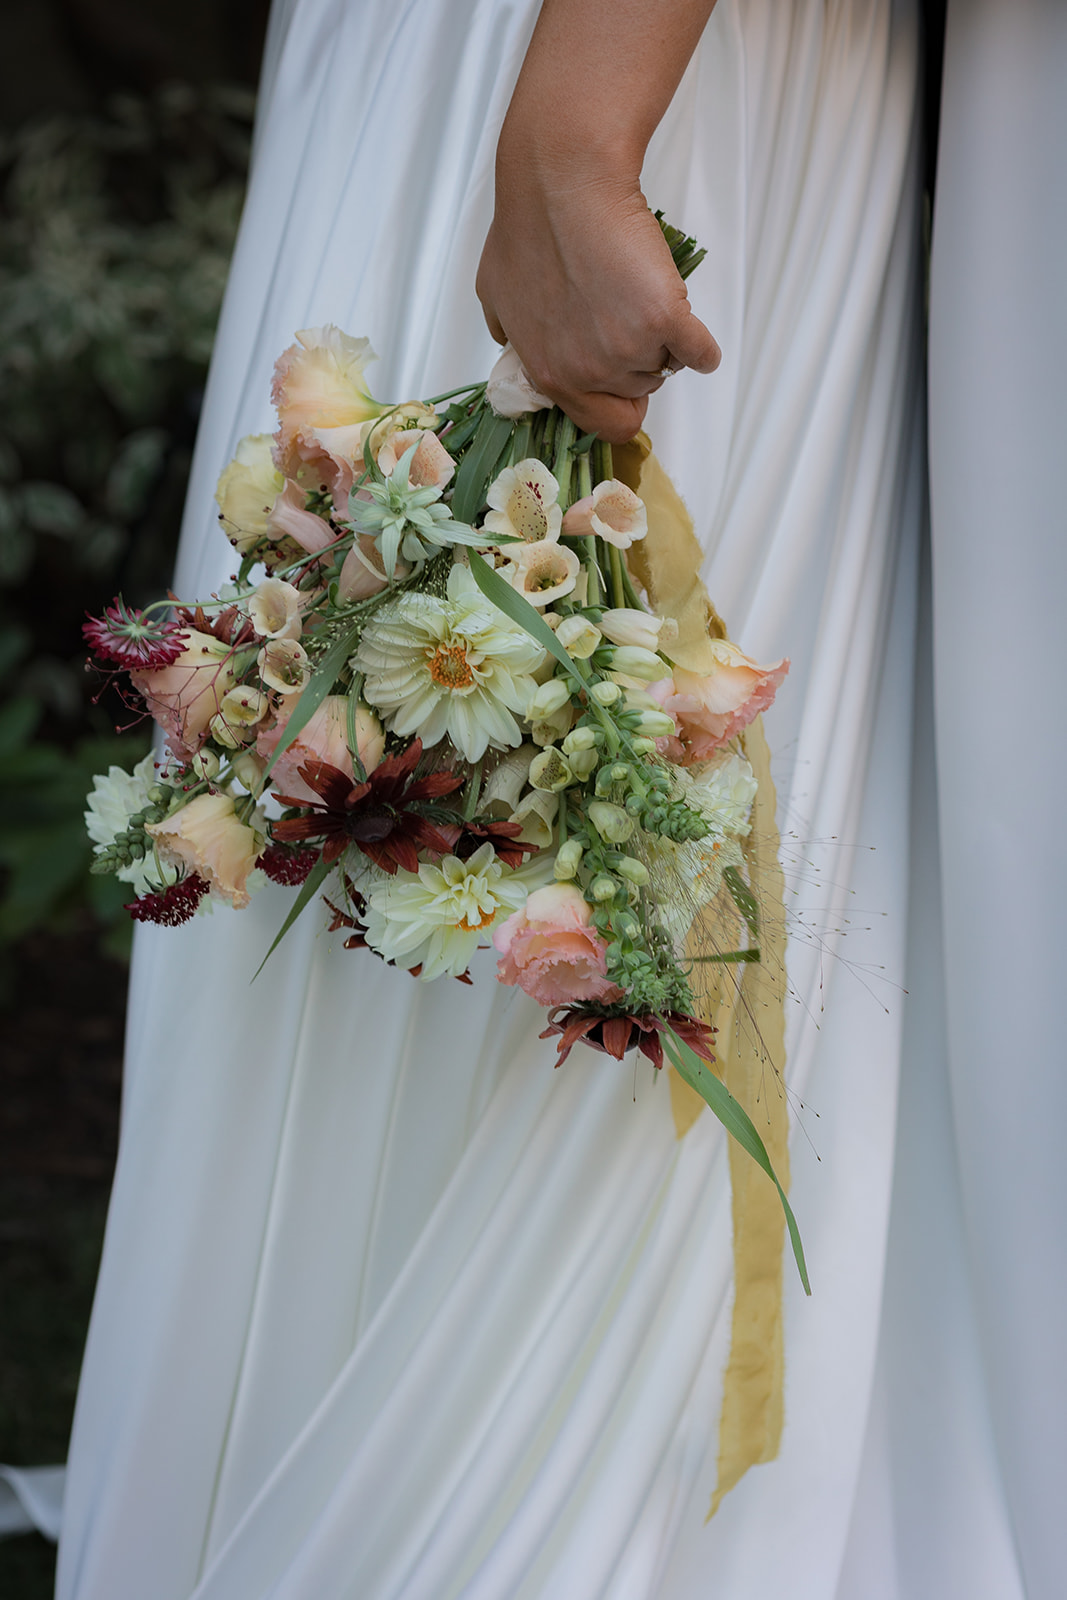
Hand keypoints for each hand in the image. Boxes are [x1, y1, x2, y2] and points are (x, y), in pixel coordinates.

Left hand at [478, 167, 719, 441]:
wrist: (564, 183)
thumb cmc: (528, 225)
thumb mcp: (496, 293)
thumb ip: (510, 334)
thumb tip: (517, 348)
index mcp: (549, 374)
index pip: (600, 425)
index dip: (616, 406)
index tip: (621, 389)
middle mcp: (588, 372)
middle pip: (638, 394)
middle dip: (639, 365)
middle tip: (630, 324)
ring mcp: (627, 347)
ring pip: (665, 366)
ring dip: (663, 342)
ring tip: (643, 298)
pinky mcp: (664, 318)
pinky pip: (701, 353)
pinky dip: (703, 347)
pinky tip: (694, 331)